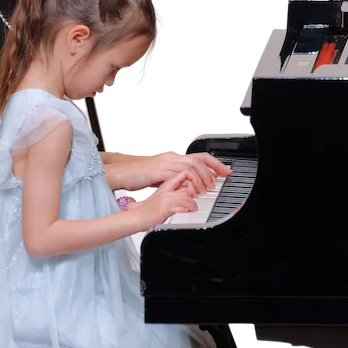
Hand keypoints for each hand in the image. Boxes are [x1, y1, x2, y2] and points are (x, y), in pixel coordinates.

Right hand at [111, 150, 232, 193]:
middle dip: (214, 168)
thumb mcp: (161, 176)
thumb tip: (187, 184)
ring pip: (192, 166)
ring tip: (207, 188)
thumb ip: (174, 177)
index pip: (198, 157)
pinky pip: (180, 175)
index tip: (224, 171)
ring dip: (203, 177)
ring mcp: (166, 163)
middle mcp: (172, 157)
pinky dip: (189, 182)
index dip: (213, 164)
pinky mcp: (160, 171)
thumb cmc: (138, 175)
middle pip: (199, 159)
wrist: (122, 173)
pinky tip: (193, 190)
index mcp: (173, 157)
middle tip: (222, 178)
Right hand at [132, 170, 198, 228]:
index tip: (194, 188)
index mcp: (164, 186)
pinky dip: (186, 209)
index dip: (191, 180)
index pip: (181, 176)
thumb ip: (170, 193)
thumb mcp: (158, 197)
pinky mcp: (164, 208)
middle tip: (196, 200)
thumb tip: (182, 195)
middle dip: (193, 195)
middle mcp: (165, 191)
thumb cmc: (146, 209)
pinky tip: (187, 211)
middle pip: (185, 189)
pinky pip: (180, 207)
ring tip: (194, 208)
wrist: (136, 216)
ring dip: (192, 204)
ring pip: (185, 198)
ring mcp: (165, 199)